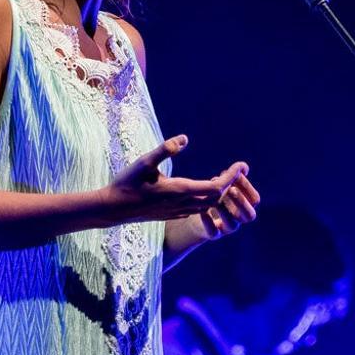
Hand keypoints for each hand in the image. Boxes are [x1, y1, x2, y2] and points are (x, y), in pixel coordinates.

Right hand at [105, 135, 250, 225]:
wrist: (112, 209)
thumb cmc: (126, 183)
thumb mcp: (144, 162)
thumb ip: (165, 149)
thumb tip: (185, 138)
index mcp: (180, 190)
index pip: (216, 187)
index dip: (231, 177)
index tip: (242, 166)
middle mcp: (182, 204)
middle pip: (216, 198)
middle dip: (230, 185)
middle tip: (237, 170)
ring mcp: (177, 212)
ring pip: (208, 206)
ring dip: (219, 194)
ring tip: (224, 179)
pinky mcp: (171, 215)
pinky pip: (197, 210)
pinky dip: (207, 200)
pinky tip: (205, 191)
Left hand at [196, 161, 259, 240]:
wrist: (199, 218)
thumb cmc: (215, 198)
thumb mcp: (224, 186)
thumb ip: (233, 177)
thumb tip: (243, 167)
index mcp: (246, 207)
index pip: (254, 200)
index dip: (247, 187)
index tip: (235, 175)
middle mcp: (239, 219)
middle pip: (250, 215)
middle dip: (241, 201)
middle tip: (230, 189)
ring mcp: (226, 229)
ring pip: (233, 225)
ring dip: (225, 210)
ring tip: (215, 199)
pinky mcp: (212, 235)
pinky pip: (213, 233)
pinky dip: (208, 222)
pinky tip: (203, 212)